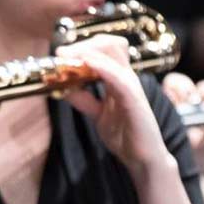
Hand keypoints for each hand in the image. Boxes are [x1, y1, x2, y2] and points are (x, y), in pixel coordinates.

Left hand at [58, 35, 169, 172]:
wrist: (143, 159)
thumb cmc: (125, 136)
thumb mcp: (98, 115)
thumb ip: (85, 100)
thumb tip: (64, 89)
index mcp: (119, 79)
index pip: (103, 49)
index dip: (82, 46)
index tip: (60, 54)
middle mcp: (126, 77)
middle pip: (108, 44)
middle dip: (82, 44)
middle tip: (60, 53)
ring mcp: (131, 85)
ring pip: (113, 53)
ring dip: (86, 51)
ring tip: (66, 56)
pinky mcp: (134, 98)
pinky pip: (117, 77)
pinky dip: (100, 67)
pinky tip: (86, 63)